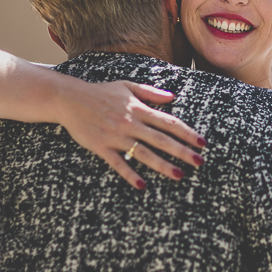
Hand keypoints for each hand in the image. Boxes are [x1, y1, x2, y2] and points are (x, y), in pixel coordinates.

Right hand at [56, 78, 205, 189]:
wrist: (70, 98)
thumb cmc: (100, 92)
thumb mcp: (127, 86)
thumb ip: (150, 92)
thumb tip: (172, 97)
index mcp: (138, 108)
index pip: (168, 122)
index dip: (186, 132)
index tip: (201, 142)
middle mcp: (130, 122)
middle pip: (161, 139)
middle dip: (182, 151)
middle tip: (199, 162)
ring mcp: (116, 136)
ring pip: (143, 153)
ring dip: (162, 165)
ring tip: (179, 175)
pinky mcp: (101, 147)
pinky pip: (118, 163)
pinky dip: (130, 174)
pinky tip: (143, 185)